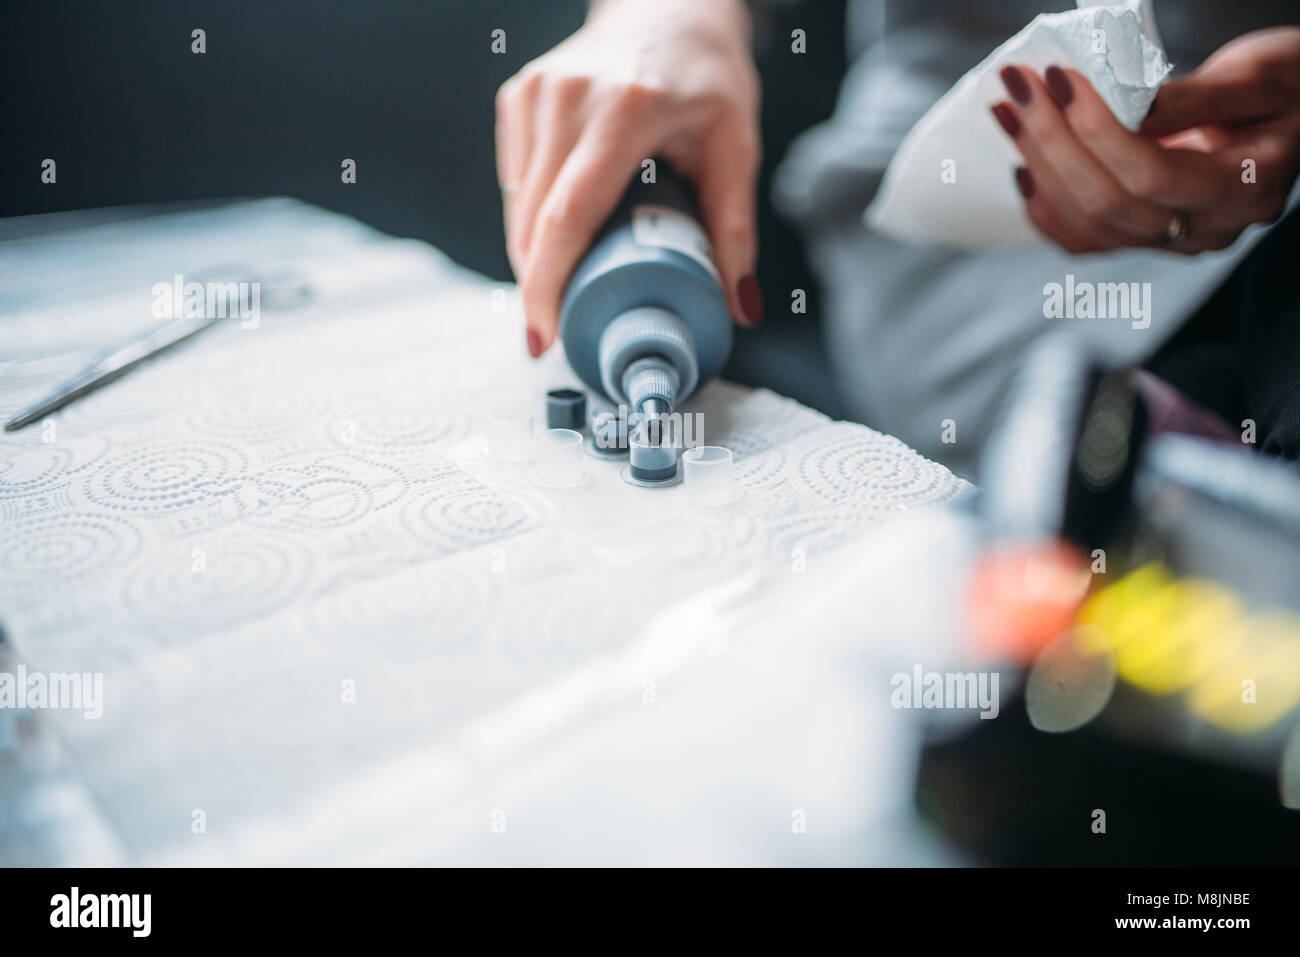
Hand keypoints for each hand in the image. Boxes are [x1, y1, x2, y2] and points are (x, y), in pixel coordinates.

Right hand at [495, 0, 761, 355]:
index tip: (545, 337)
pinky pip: (514, 181)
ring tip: (565, 284)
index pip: (568, 216)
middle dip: (540, 286)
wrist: (670, 6)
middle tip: (558, 329)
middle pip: (533, 221)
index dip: (548, 286)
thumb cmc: (706, 75)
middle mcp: (569, 96)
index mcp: (625, 110)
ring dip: (535, 257)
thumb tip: (740, 307)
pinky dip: (532, 218)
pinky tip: (563, 230)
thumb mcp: (735, 147)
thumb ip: (735, 230)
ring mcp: (536, 92)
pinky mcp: (518, 95)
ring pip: (517, 206)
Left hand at [990, 27, 1299, 254]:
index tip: (1061, 78)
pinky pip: (1084, 240)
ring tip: (1009, 112)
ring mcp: (1175, 241)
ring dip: (1039, 166)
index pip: (1152, 175)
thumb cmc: (1288, 87)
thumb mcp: (1256, 77)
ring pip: (1089, 225)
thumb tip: (1128, 105)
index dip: (1098, 130)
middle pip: (1110, 204)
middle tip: (1020, 87)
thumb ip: (1193, 98)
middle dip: (1054, 142)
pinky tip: (1022, 165)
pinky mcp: (1146, 238)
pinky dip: (1045, 205)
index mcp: (1246, 187)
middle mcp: (1209, 229)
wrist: (1297, 117)